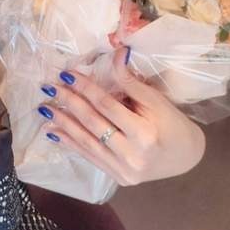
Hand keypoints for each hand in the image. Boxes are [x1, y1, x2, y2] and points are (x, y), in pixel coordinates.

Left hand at [38, 46, 206, 185]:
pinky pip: (89, 157)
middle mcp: (132, 155)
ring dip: (62, 124)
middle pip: (92, 123)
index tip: (66, 74)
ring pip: (86, 142)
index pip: (106, 105)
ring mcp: (123, 170)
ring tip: (44, 109)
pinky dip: (70, 144)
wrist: (185, 157)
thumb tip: (116, 52)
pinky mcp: (117, 177)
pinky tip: (53, 133)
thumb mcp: (155, 100)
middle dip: (68, 103)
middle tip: (48, 88)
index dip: (85, 88)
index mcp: (144, 133)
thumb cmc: (171, 123)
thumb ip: (130, 81)